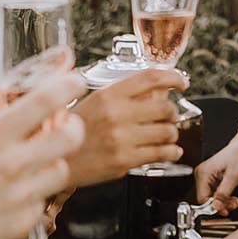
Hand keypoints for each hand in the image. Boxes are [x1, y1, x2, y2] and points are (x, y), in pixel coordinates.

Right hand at [0, 64, 85, 238]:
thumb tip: (8, 103)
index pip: (45, 101)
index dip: (68, 85)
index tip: (75, 82)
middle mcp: (11, 164)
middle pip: (71, 136)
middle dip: (73, 126)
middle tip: (65, 126)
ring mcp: (21, 195)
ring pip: (62, 169)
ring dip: (52, 163)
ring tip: (31, 167)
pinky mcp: (25, 222)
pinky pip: (44, 200)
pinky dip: (34, 195)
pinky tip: (12, 197)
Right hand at [66, 67, 187, 186]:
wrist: (56, 160)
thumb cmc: (72, 131)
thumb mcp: (93, 102)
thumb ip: (121, 96)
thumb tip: (155, 91)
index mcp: (108, 95)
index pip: (150, 78)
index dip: (173, 77)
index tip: (181, 82)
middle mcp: (117, 114)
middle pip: (165, 107)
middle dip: (172, 113)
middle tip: (169, 116)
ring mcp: (122, 138)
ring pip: (167, 132)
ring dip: (172, 133)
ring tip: (167, 135)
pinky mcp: (124, 161)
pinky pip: (161, 154)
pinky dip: (172, 152)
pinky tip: (170, 151)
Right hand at [193, 136, 237, 213]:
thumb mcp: (233, 177)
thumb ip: (223, 194)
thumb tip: (216, 207)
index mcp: (203, 173)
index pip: (202, 199)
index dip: (214, 207)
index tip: (224, 211)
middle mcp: (202, 174)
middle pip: (207, 198)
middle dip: (220, 204)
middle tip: (232, 206)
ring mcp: (206, 175)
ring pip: (212, 196)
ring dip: (223, 201)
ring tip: (234, 202)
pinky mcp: (212, 176)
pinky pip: (215, 191)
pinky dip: (223, 195)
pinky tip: (231, 197)